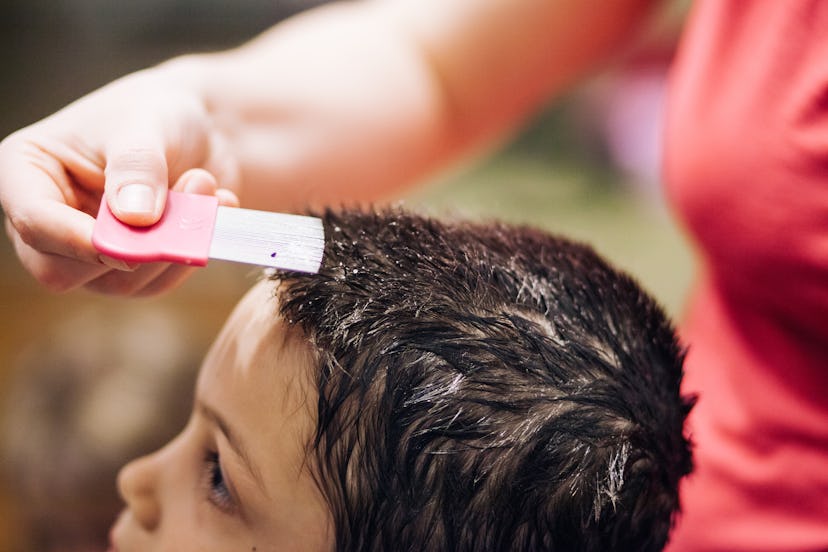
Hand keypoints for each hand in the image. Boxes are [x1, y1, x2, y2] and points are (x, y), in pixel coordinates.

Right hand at [0, 67, 239, 295]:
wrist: (202, 128)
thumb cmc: (159, 112)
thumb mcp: (146, 125)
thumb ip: (138, 167)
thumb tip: (135, 220)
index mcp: (28, 172)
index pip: (35, 223)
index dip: (81, 239)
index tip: (138, 231)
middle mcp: (49, 219)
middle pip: (62, 272)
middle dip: (131, 250)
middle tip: (184, 208)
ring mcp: (87, 250)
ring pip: (118, 282)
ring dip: (172, 245)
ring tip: (204, 184)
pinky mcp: (128, 267)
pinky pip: (155, 283)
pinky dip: (189, 252)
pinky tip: (214, 207)